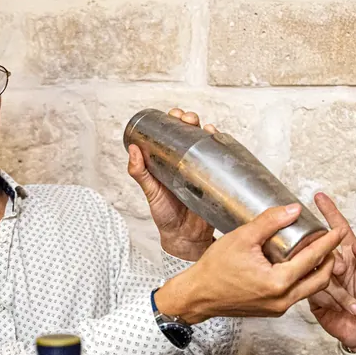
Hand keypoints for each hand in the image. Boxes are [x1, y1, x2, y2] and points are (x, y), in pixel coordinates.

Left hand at [127, 107, 215, 260]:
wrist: (185, 238)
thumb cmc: (166, 216)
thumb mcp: (150, 192)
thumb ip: (140, 173)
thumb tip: (133, 149)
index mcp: (170, 161)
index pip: (173, 134)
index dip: (174, 121)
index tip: (173, 115)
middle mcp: (187, 162)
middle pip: (191, 134)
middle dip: (191, 120)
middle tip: (188, 120)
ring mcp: (203, 169)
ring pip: (207, 143)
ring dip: (207, 130)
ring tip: (205, 128)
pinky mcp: (216, 179)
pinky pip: (221, 160)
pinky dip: (222, 147)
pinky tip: (219, 139)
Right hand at [154, 203, 348, 322]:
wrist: (197, 296)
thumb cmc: (214, 269)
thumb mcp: (242, 238)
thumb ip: (270, 222)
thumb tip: (294, 209)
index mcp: (278, 282)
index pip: (313, 258)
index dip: (329, 242)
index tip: (339, 230)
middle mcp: (282, 299)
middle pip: (321, 279)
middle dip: (331, 259)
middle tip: (332, 242)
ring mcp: (278, 308)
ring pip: (310, 289)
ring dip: (319, 271)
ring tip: (319, 252)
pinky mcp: (272, 310)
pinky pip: (297, 294)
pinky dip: (304, 280)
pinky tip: (298, 265)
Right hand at [307, 193, 355, 350]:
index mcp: (352, 257)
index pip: (338, 230)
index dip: (329, 213)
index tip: (319, 197)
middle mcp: (335, 265)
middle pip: (322, 250)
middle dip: (330, 261)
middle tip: (341, 274)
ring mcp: (323, 280)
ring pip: (316, 272)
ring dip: (336, 290)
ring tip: (351, 302)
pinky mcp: (314, 296)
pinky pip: (313, 290)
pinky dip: (328, 300)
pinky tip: (339, 307)